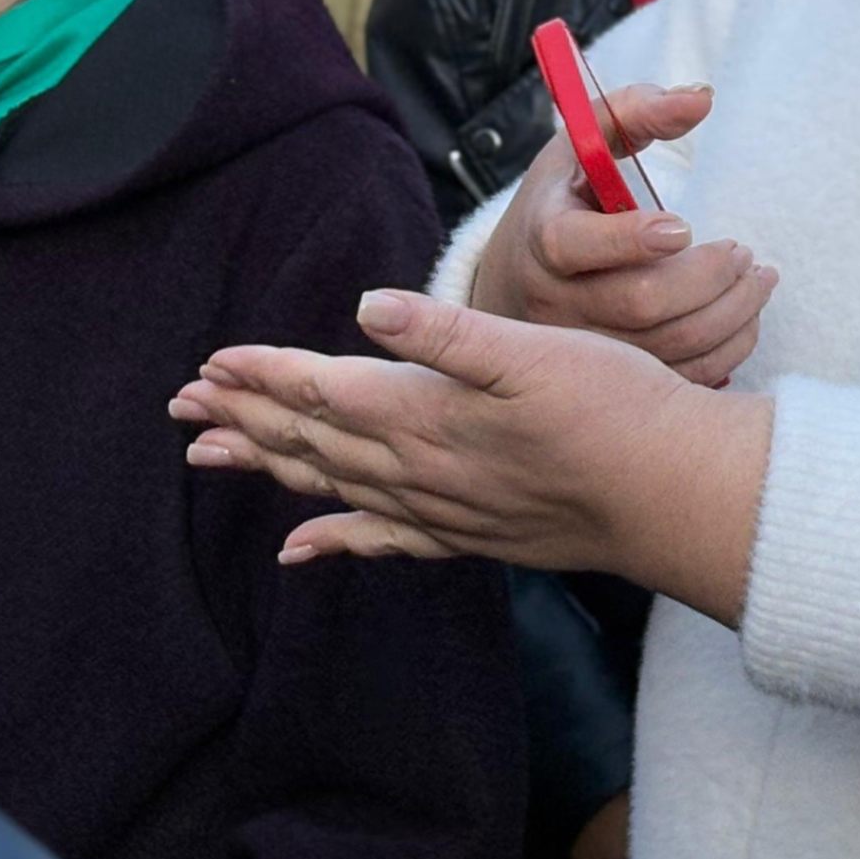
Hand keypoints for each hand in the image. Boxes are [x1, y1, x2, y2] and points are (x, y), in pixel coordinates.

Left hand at [172, 288, 772, 624]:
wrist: (674, 494)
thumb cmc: (618, 409)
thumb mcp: (535, 351)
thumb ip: (446, 334)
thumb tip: (367, 308)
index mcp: (431, 415)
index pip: (326, 390)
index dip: (267, 374)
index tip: (212, 362)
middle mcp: (422, 470)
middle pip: (313, 442)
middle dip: (246, 418)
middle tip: (184, 405)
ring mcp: (443, 509)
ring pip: (333, 487)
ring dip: (271, 466)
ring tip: (213, 456)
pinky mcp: (470, 534)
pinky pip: (381, 539)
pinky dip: (334, 540)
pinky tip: (300, 550)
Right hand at [470, 80, 776, 386]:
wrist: (519, 280)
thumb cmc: (565, 200)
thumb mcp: (582, 146)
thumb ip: (635, 112)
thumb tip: (701, 98)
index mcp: (543, 239)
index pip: (575, 246)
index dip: (631, 238)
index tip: (683, 226)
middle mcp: (556, 304)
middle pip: (641, 303)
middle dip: (707, 276)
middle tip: (744, 252)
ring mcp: (585, 352)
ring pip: (671, 345)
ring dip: (732, 311)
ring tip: (758, 276)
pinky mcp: (616, 383)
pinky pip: (683, 375)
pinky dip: (728, 346)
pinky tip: (745, 313)